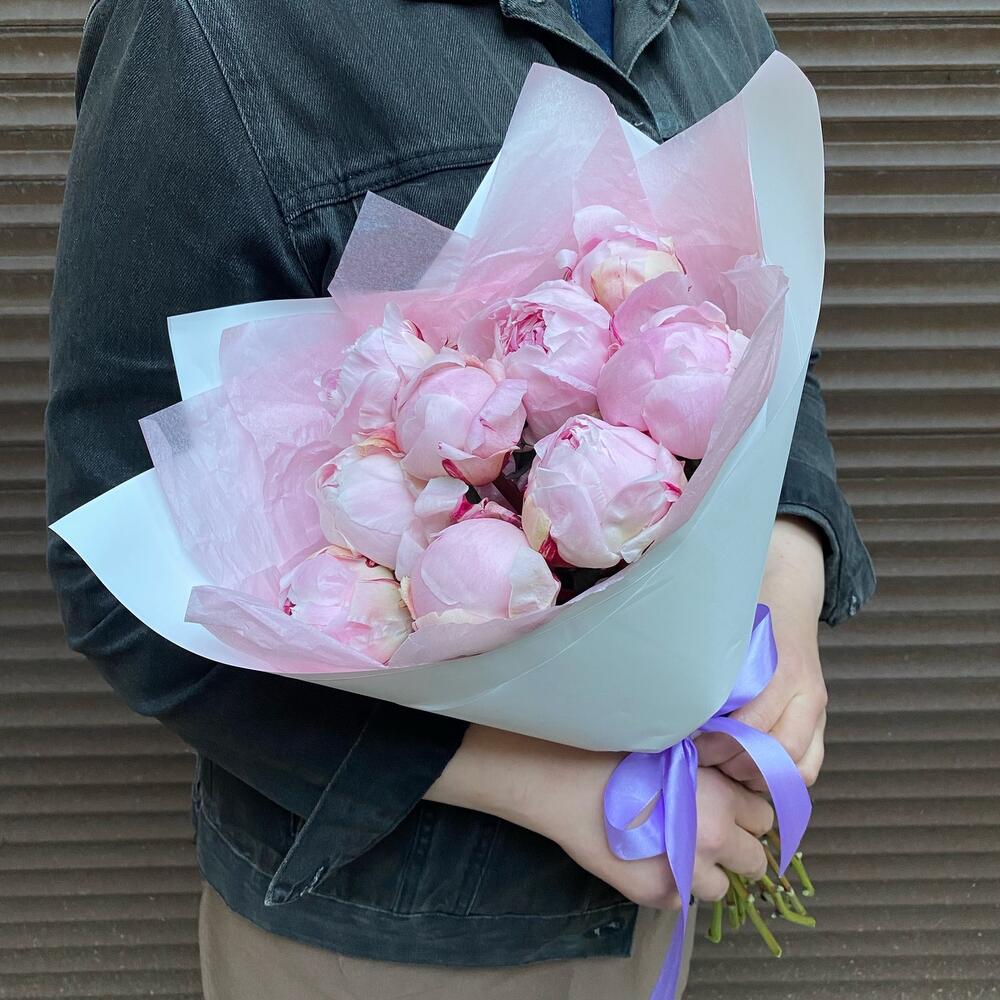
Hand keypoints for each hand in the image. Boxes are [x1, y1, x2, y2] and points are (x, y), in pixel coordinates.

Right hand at [427, 725, 773, 907]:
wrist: (566, 779)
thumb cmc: (616, 751)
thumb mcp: (674, 746)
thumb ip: (708, 771)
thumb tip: (727, 783)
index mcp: (723, 797)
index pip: (764, 817)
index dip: (746, 813)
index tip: (730, 808)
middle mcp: (714, 837)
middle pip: (756, 860)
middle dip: (738, 849)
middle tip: (709, 834)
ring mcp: (686, 870)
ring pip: (722, 888)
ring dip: (707, 873)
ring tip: (679, 852)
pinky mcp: (656, 893)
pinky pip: (680, 899)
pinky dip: (671, 884)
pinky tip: (647, 860)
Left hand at [696, 516, 827, 789]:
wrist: (788, 596)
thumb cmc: (746, 614)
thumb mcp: (723, 629)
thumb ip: (704, 660)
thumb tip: (666, 697)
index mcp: (781, 667)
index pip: (752, 723)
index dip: (716, 741)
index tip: (688, 741)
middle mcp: (805, 691)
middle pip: (775, 750)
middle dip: (733, 761)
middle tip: (700, 757)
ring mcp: (817, 709)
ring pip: (797, 765)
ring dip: (755, 774)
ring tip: (722, 766)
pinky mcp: (821, 722)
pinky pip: (810, 766)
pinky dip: (780, 777)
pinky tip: (748, 770)